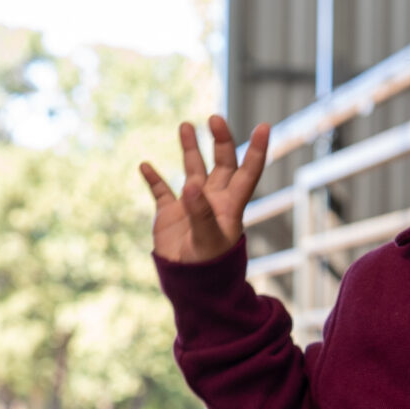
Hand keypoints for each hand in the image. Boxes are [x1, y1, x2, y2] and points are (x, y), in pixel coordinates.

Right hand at [141, 115, 271, 263]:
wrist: (189, 289)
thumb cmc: (208, 268)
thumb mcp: (207, 240)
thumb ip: (201, 213)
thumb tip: (191, 186)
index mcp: (230, 205)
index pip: (248, 171)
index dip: (257, 149)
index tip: (265, 126)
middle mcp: (213, 200)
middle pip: (223, 163)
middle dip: (220, 140)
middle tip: (214, 119)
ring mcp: (191, 205)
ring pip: (193, 169)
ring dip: (190, 148)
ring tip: (186, 125)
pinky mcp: (169, 214)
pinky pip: (161, 191)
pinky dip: (153, 178)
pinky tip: (145, 166)